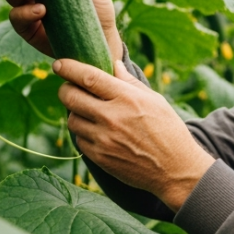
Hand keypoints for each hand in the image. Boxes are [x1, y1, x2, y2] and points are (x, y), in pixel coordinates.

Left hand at [56, 58, 214, 211]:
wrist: (175, 169)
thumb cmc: (168, 130)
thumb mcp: (155, 100)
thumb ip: (130, 82)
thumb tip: (113, 64)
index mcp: (127, 98)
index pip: (88, 77)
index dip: (68, 68)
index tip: (58, 64)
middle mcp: (112, 117)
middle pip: (70, 96)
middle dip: (65, 89)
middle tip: (68, 88)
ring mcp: (104, 139)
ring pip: (72, 119)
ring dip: (75, 113)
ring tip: (88, 113)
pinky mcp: (100, 157)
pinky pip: (79, 140)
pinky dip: (83, 133)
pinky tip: (96, 132)